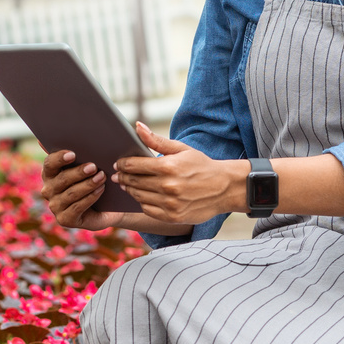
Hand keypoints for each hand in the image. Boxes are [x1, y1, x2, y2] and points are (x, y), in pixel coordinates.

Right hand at [40, 150, 125, 230]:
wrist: (107, 207)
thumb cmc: (92, 181)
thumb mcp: (85, 166)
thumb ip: (74, 153)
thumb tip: (51, 138)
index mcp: (49, 174)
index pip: (49, 164)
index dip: (59, 158)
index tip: (73, 154)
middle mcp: (48, 190)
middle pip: (62, 179)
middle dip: (79, 172)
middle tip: (94, 166)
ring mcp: (55, 206)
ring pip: (71, 193)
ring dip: (88, 184)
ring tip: (102, 177)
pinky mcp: (65, 220)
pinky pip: (77, 207)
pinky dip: (90, 197)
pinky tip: (100, 190)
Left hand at [114, 123, 242, 224]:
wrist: (224, 188)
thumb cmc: (201, 165)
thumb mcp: (181, 149)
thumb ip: (156, 140)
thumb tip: (137, 126)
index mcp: (168, 167)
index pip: (134, 165)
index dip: (123, 164)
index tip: (118, 164)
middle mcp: (167, 186)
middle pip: (134, 182)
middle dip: (123, 177)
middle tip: (118, 175)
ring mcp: (169, 204)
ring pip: (138, 196)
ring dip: (130, 190)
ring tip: (127, 185)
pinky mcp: (172, 217)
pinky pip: (148, 210)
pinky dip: (142, 203)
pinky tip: (142, 196)